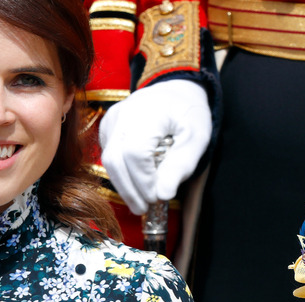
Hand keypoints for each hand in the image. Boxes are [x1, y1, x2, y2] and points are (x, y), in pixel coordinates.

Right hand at [99, 79, 211, 214]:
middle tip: (145, 208)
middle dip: (130, 190)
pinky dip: (121, 173)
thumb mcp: (197, 139)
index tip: (157, 198)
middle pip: (115, 160)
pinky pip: (108, 155)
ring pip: (108, 160)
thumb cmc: (188, 114)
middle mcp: (123, 114)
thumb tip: (163, 194)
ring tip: (142, 200)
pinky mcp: (107, 127)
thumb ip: (180, 166)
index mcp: (147, 113)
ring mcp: (112, 119)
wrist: (175, 89)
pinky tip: (137, 181)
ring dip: (124, 185)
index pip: (135, 154)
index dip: (143, 181)